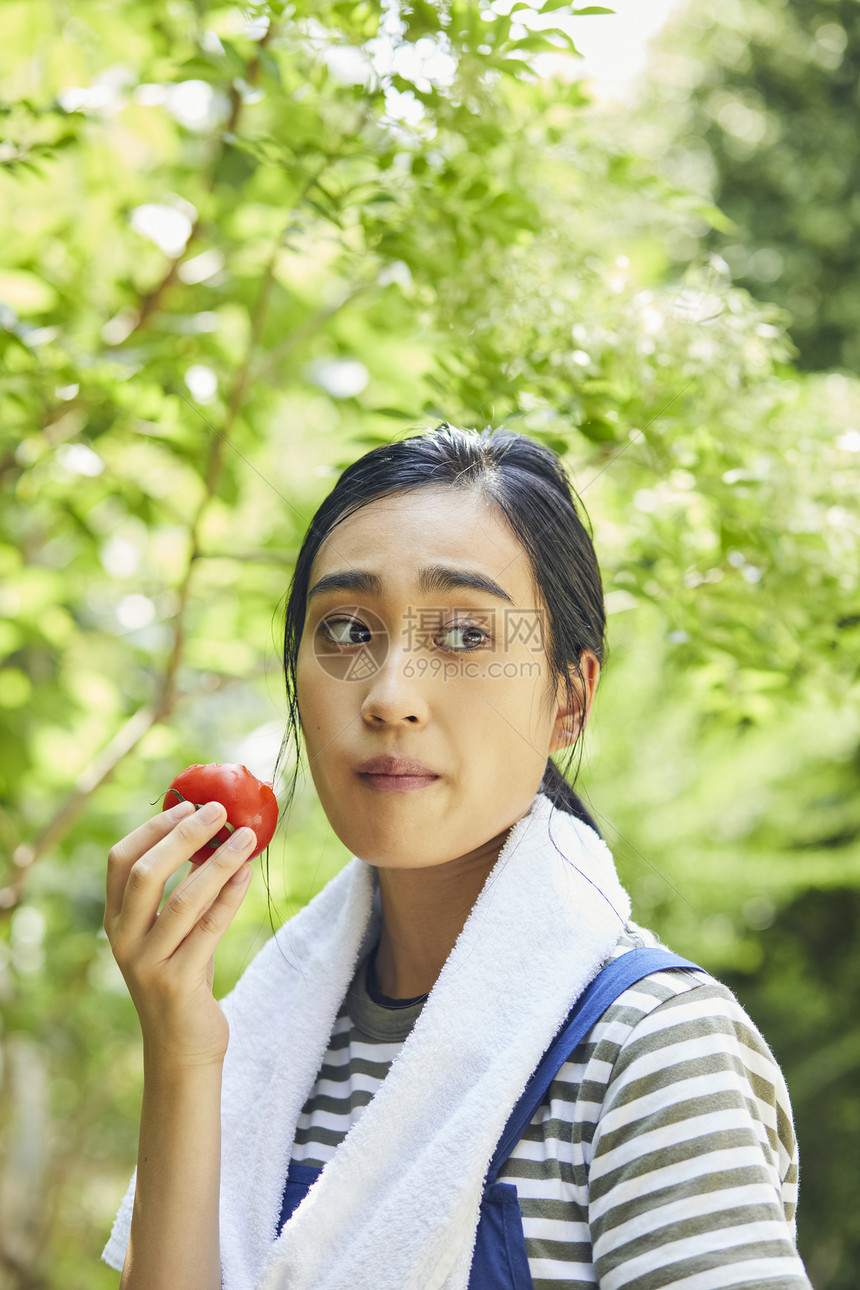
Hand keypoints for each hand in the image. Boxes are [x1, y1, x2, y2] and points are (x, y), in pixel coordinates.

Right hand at [104, 799, 255, 1067]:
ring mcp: (148, 963)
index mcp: (116, 920)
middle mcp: (124, 940)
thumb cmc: (182, 977)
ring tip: (247, 836)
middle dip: (185, 836)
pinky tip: (248, 871)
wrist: (181, 1048)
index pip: (120, 860)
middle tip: (220, 811)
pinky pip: (209, 928)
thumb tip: (210, 832)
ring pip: (183, 899)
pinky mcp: (178, 983)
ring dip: (218, 862)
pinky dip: (230, 895)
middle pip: (147, 873)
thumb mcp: (170, 931)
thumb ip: (179, 889)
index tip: (188, 803)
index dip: (154, 828)